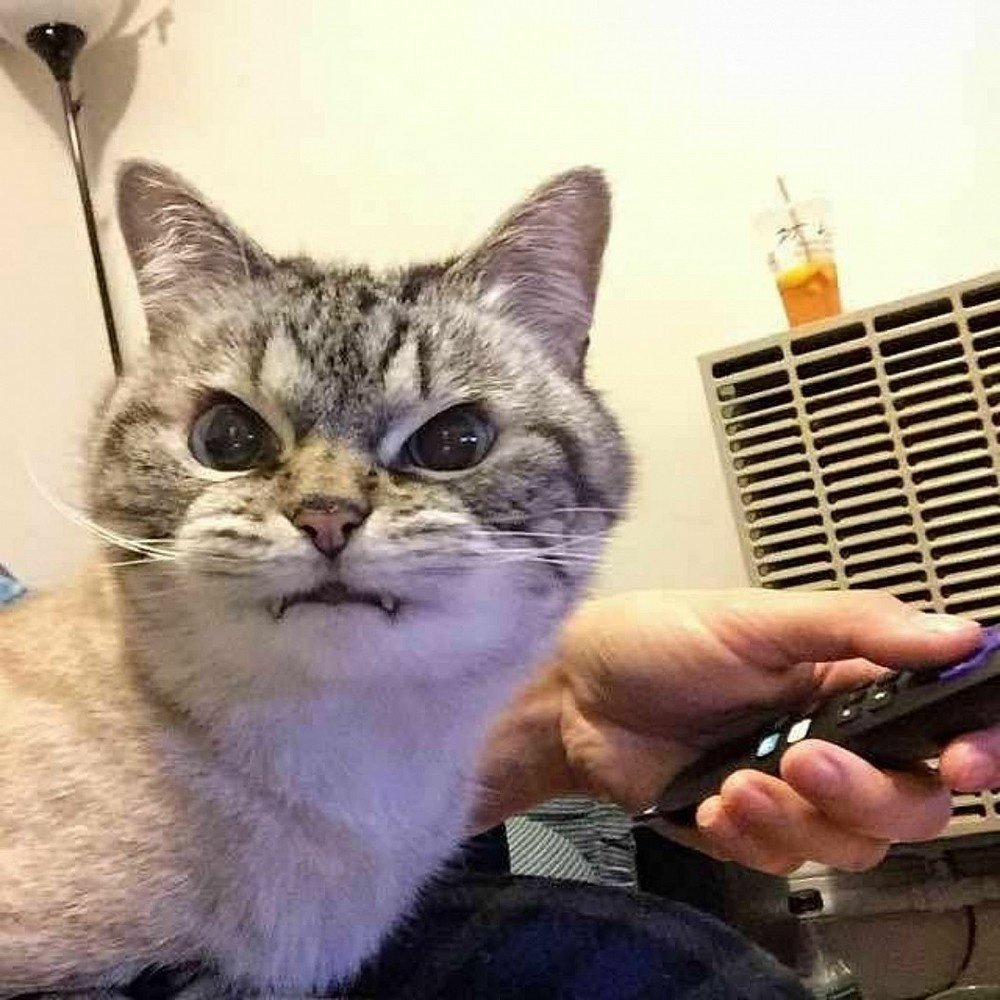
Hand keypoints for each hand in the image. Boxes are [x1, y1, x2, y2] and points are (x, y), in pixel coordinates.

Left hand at [478, 589, 996, 874]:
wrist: (576, 694)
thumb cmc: (658, 639)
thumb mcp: (753, 620)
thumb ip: (854, 627)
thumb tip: (957, 632)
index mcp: (847, 682)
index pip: (942, 724)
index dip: (972, 749)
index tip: (961, 760)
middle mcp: (834, 741)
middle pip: (911, 804)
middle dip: (866, 793)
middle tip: (805, 759)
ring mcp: (791, 792)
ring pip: (852, 844)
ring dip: (797, 818)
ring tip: (736, 780)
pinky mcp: (748, 830)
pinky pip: (784, 863)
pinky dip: (751, 836)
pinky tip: (711, 802)